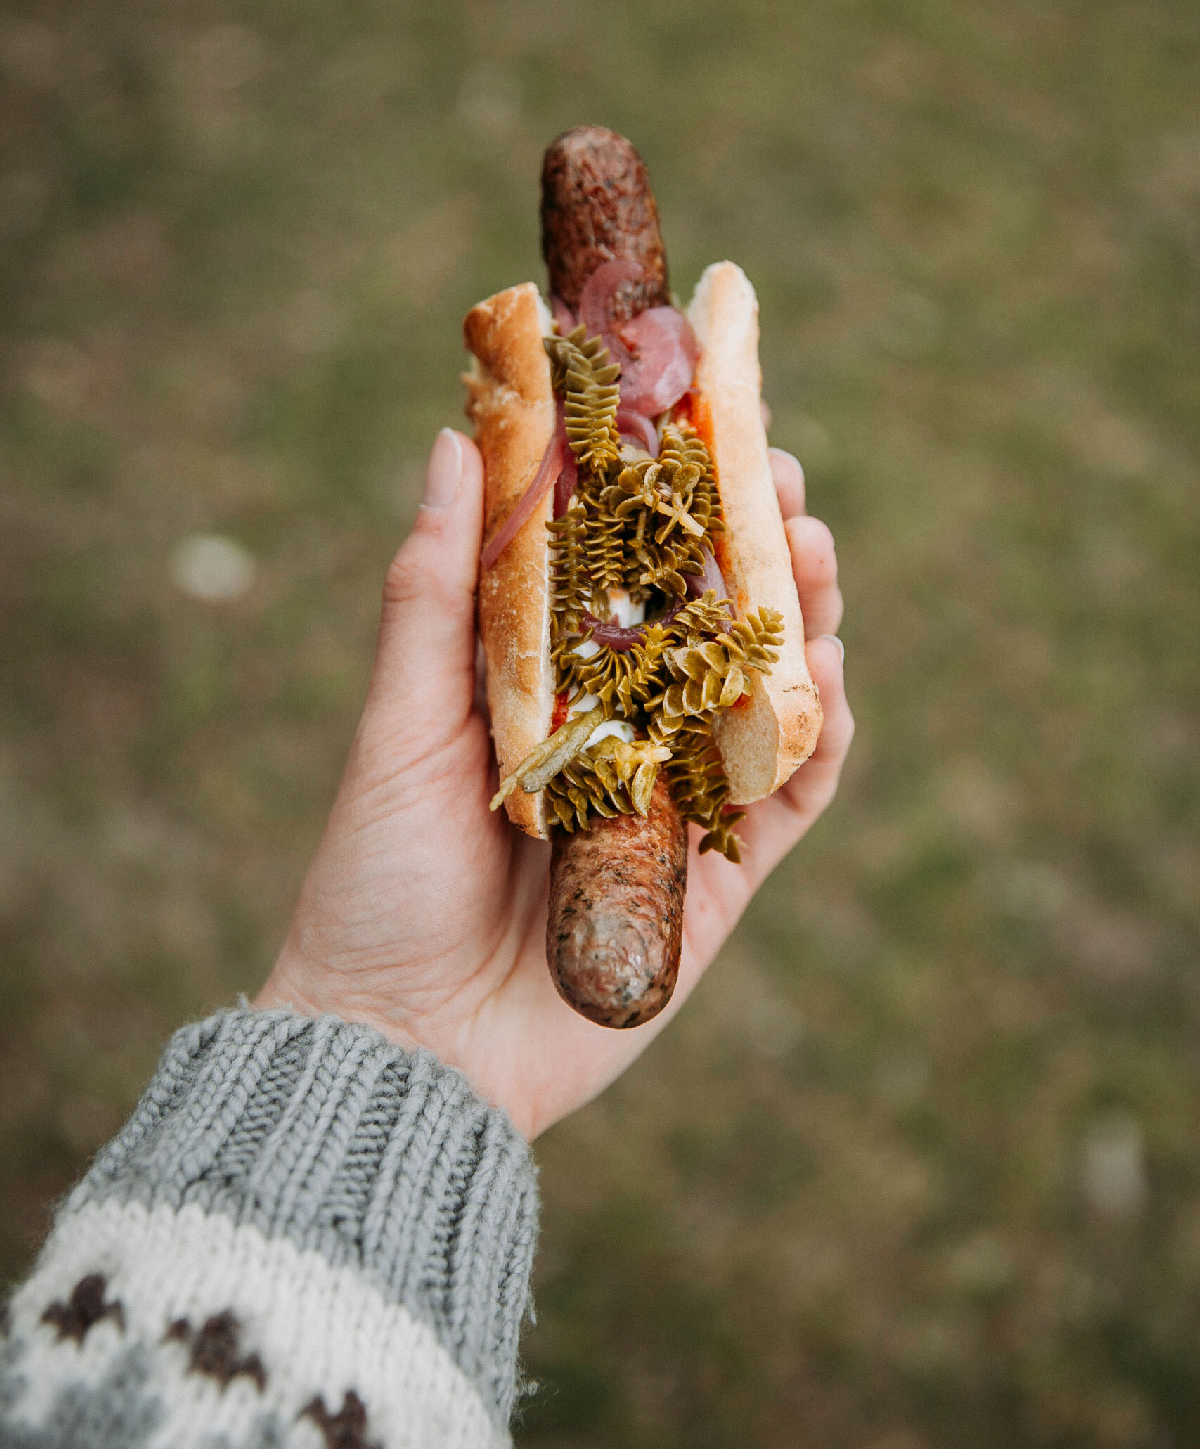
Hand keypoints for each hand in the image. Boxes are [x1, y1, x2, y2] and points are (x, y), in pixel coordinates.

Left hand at [254, 429, 853, 1138]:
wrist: (406, 1048)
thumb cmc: (379, 880)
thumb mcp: (399, 723)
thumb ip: (436, 592)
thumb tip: (457, 440)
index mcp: (546, 685)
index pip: (624, 572)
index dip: (667, 500)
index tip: (694, 420)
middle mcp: (621, 732)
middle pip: (709, 622)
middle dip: (752, 542)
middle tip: (780, 473)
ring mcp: (677, 801)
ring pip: (764, 692)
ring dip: (801, 615)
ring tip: (812, 545)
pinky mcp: (720, 877)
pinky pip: (791, 793)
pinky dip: (820, 730)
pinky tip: (826, 665)